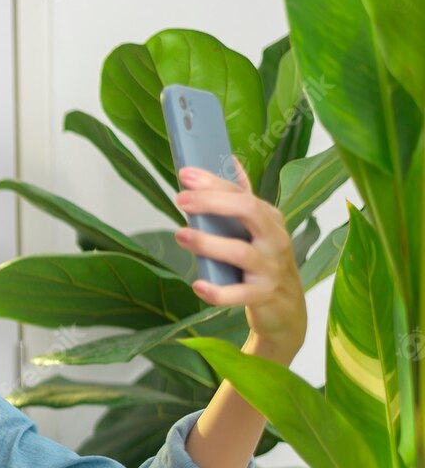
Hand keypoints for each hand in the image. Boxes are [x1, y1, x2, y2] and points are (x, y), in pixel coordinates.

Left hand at [173, 162, 306, 358]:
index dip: (214, 183)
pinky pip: (239, 293)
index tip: (186, 174)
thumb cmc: (264, 262)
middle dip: (213, 202)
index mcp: (269, 218)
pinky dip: (218, 291)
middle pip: (248, 211)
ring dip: (208, 243)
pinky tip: (198, 285)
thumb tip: (230, 160)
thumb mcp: (258, 228)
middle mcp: (274, 239)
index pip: (242, 193)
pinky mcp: (263, 295)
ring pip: (241, 252)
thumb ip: (242, 197)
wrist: (287, 307)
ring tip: (180, 234)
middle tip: (180, 199)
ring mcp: (270, 268)